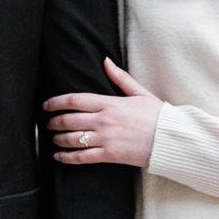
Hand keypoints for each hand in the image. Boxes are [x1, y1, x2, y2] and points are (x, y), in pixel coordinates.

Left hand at [45, 57, 161, 167]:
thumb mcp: (139, 92)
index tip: (47, 105)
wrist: (171, 139)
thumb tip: (106, 61)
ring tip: (53, 138)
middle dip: (54, 122)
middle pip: (69, 119)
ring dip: (58, 138)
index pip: (75, 100)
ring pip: (72, 138)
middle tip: (47, 123)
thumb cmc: (158, 115)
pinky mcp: (110, 155)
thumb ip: (120, 78)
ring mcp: (106, 139)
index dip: (56, 102)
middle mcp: (104, 120)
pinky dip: (67, 157)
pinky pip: (82, 157)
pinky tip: (59, 156)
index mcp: (110, 103)